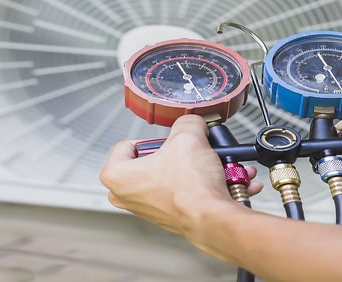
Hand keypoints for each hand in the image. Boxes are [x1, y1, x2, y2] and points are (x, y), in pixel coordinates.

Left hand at [100, 115, 262, 236]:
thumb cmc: (190, 188)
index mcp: (116, 176)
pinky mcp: (171, 217)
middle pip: (154, 161)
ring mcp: (150, 210)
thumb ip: (187, 122)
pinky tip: (225, 179)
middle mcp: (128, 196)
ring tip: (215, 163)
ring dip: (198, 168)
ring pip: (175, 176)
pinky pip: (188, 192)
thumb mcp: (188, 135)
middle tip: (190, 152)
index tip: (168, 142)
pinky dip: (206, 185)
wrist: (212, 219)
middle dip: (178, 154)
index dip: (154, 139)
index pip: (129, 145)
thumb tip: (192, 123)